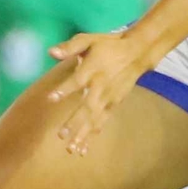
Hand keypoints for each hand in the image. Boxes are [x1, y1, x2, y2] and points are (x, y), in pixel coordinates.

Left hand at [41, 30, 144, 155]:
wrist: (137, 52)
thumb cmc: (108, 45)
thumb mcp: (89, 39)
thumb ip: (70, 46)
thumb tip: (51, 52)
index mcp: (93, 68)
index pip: (78, 80)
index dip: (65, 89)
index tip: (51, 98)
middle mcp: (101, 86)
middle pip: (87, 106)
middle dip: (75, 122)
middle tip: (61, 136)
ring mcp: (108, 97)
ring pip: (95, 118)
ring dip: (83, 134)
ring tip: (72, 149)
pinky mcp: (113, 104)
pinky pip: (102, 121)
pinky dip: (93, 135)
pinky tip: (84, 148)